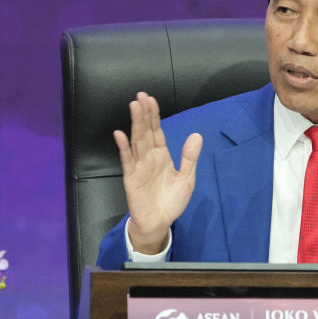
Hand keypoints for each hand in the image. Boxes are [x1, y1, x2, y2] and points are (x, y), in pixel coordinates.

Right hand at [114, 92, 202, 253]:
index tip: (151, 99)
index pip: (157, 131)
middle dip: (144, 114)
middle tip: (141, 95)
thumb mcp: (187, 178)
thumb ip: (190, 157)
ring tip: (134, 106)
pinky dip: (123, 147)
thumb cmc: (171, 201)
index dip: (154, 115)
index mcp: (162, 155)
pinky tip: (120, 134)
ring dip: (135, 124)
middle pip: (146, 131)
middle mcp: (149, 157)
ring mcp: (139, 166)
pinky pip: (127, 160)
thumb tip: (197, 135)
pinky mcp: (131, 177)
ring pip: (137, 140)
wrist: (160, 223)